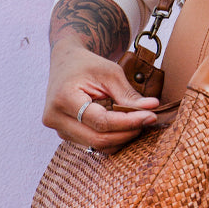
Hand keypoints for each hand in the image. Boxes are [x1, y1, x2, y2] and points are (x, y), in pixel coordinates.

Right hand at [42, 40, 158, 149]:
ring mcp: (59, 129)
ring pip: (97, 145)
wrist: (66, 62)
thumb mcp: (110, 73)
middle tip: (148, 119)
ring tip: (138, 121)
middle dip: (127, 132)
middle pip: (98, 139)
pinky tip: (125, 126)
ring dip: (122, 137)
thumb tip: (152, 108)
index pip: (101, 122)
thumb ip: (128, 94)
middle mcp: (56, 118)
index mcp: (64, 99)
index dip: (128, 122)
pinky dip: (113, 138)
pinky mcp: (66, 134)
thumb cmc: (88, 64)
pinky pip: (93, 144)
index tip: (151, 116)